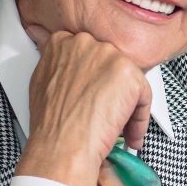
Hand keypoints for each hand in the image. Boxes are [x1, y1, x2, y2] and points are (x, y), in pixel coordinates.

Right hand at [14, 26, 151, 185]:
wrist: (63, 144)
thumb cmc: (52, 123)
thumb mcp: (43, 82)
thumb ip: (58, 67)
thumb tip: (68, 71)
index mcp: (62, 41)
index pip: (88, 52)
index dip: (95, 76)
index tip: (96, 92)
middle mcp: (85, 43)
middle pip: (110, 64)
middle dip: (112, 89)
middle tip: (106, 110)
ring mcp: (108, 56)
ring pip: (128, 80)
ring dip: (127, 104)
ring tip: (117, 125)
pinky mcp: (128, 73)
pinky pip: (143, 95)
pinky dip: (139, 117)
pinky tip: (128, 132)